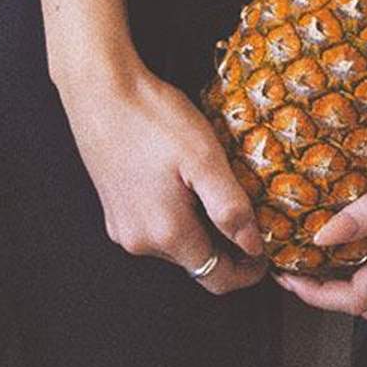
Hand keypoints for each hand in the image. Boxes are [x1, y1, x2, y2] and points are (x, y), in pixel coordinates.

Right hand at [62, 68, 268, 294]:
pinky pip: (157, 228)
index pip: (217, 278)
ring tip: (214, 187)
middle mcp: (140, 241)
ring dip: (202, 228)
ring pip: (178, 245)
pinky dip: (179, 216)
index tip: (266, 248)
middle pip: (198, 263)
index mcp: (166, 234)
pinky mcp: (114, 211)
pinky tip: (185, 182)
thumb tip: (253, 246)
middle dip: (226, 245)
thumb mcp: (206, 159)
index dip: (248, 270)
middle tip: (247, 209)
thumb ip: (231, 209)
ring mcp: (123, 227)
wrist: (100, 89)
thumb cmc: (154, 118)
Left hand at [272, 93, 366, 319]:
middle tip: (292, 266)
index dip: (316, 294)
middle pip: (366, 300)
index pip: (356, 298)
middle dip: (327, 293)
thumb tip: (324, 237)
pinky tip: (351, 226)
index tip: (284, 274)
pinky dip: (365, 256)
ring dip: (346, 277)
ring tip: (314, 250)